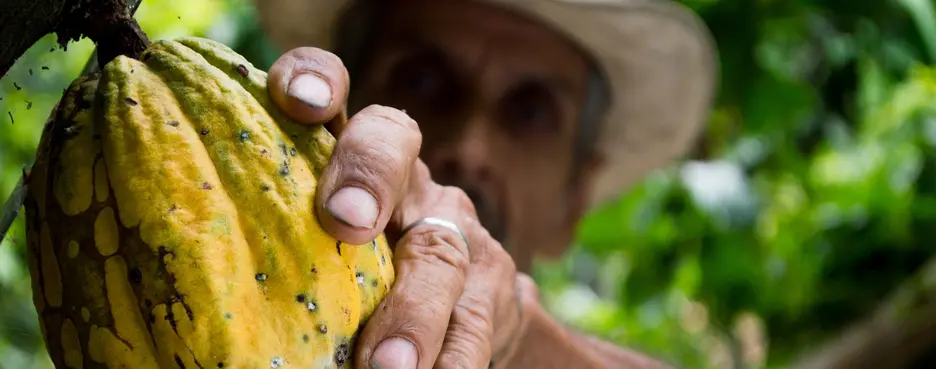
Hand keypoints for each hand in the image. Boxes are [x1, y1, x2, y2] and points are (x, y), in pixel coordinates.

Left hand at [267, 47, 539, 368]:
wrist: (461, 305)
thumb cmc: (355, 275)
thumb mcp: (315, 242)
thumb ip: (277, 239)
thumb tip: (184, 282)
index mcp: (350, 157)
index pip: (333, 93)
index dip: (316, 80)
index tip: (299, 102)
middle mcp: (407, 178)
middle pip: (395, 147)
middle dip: (369, 177)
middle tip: (347, 223)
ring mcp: (454, 228)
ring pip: (440, 251)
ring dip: (413, 310)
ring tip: (386, 365)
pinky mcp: (491, 288)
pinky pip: (473, 323)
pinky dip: (450, 359)